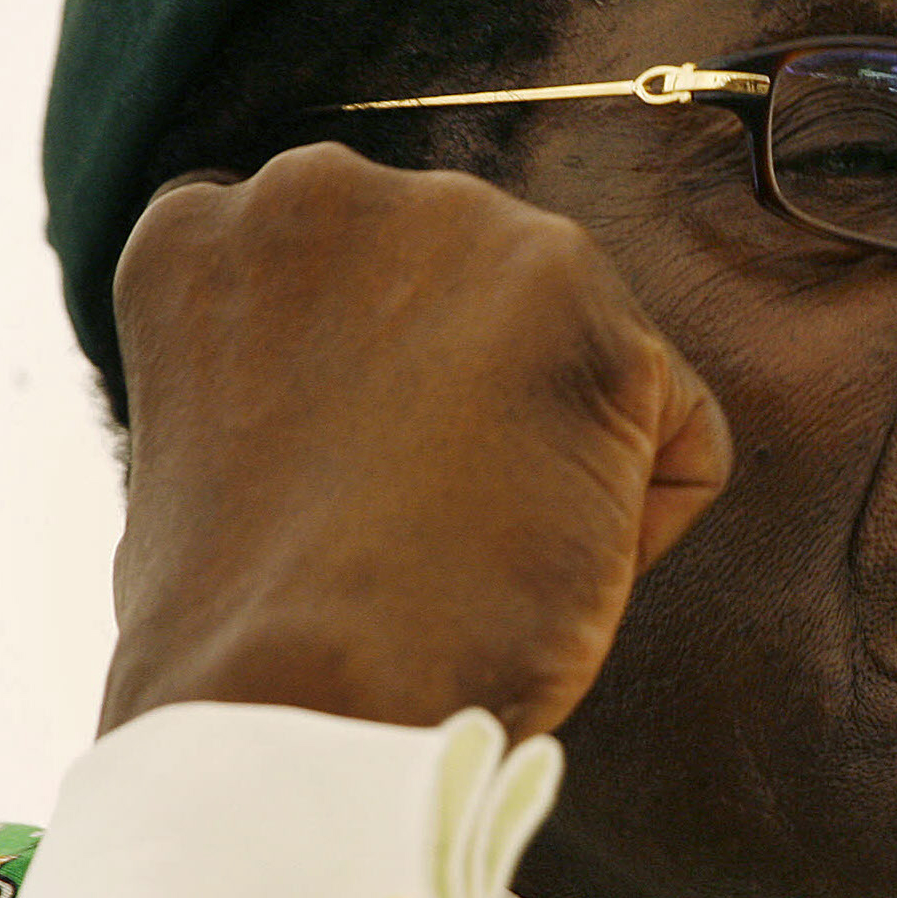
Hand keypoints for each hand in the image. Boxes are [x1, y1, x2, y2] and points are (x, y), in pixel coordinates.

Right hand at [103, 143, 730, 742]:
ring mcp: (473, 235)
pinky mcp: (598, 318)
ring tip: (454, 549)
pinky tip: (537, 568)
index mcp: (222, 228)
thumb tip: (392, 388)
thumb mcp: (218, 444)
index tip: (344, 497)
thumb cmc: (249, 636)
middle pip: (488, 312)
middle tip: (406, 532)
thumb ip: (300, 368)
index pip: (366, 288)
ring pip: (587, 365)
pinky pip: (678, 438)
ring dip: (558, 468)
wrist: (295, 708)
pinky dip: (641, 527)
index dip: (375, 416)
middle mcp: (335, 189)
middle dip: (478, 417)